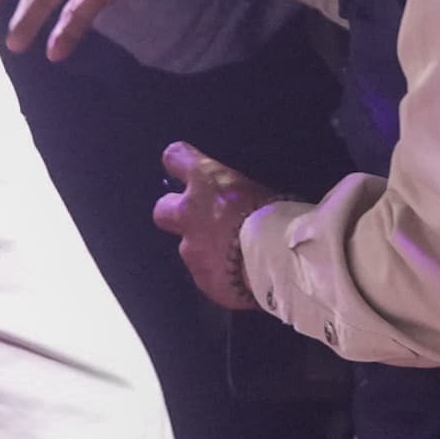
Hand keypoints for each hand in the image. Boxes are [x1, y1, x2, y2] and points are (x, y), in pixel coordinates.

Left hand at [151, 142, 281, 311]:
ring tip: (234, 256)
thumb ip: (240, 195)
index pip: (175, 158)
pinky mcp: (202, 280)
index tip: (185, 167)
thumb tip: (243, 203)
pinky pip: (206, 275)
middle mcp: (189, 213)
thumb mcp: (262, 190)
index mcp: (206, 180)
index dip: (179, 163)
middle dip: (176, 215)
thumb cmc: (277, 215)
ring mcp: (191, 250)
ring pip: (189, 248)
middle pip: (162, 210)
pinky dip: (219, 275)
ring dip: (205, 249)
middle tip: (199, 219)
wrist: (277, 261)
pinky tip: (239, 276)